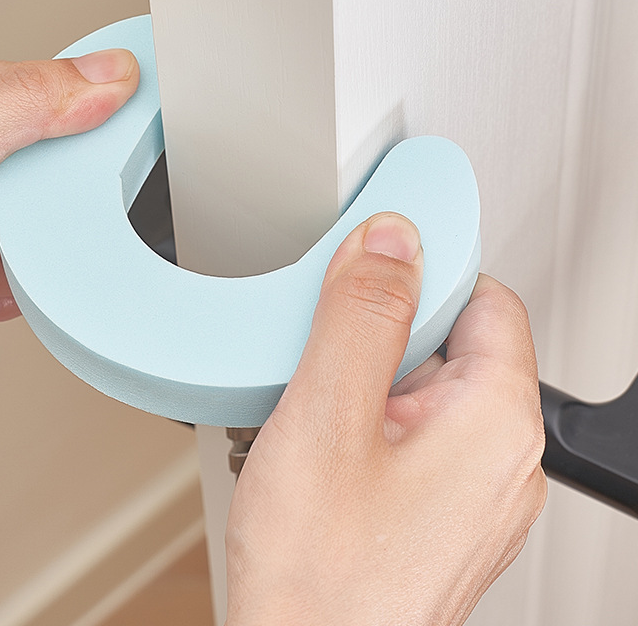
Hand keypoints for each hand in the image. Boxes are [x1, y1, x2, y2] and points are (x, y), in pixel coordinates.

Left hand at [0, 49, 137, 426]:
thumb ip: (24, 106)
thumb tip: (105, 76)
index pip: (51, 88)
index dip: (81, 125)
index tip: (88, 162)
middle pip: (54, 165)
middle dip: (39, 209)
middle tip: (2, 221)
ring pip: (44, 222)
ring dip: (15, 256)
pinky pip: (26, 266)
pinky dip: (5, 286)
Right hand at [225, 213, 545, 625]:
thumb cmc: (321, 577)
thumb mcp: (327, 416)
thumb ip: (363, 315)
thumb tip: (394, 238)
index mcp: (498, 422)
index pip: (483, 298)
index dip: (422, 272)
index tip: (368, 268)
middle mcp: (502, 460)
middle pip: (451, 342)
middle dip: (380, 333)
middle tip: (322, 354)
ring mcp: (472, 492)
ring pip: (423, 391)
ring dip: (364, 381)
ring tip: (314, 414)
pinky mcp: (439, 513)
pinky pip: (411, 436)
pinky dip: (365, 422)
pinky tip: (322, 448)